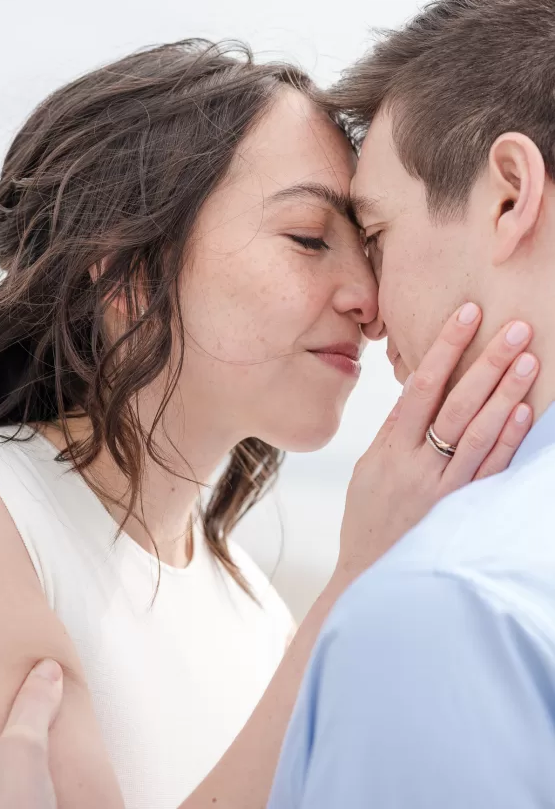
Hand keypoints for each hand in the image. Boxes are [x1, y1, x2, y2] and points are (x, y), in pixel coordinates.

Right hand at [336, 304, 536, 583]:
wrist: (372, 581)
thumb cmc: (369, 520)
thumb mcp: (368, 471)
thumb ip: (394, 433)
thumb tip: (420, 391)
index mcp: (388, 449)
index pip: (421, 387)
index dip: (445, 348)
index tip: (467, 314)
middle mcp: (416, 466)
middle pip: (457, 404)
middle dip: (487, 362)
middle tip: (515, 328)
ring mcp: (441, 490)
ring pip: (478, 433)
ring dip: (505, 393)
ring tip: (528, 360)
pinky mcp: (461, 513)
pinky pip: (488, 471)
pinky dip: (507, 440)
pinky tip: (522, 412)